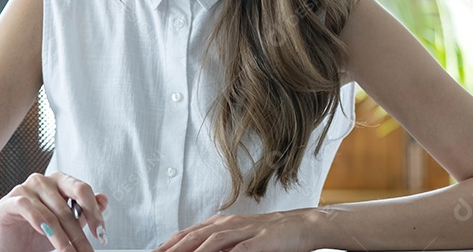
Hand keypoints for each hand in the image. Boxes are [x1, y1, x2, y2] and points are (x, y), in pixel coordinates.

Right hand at [0, 171, 108, 251]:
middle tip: (86, 251)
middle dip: (79, 233)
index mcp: (59, 182)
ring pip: (50, 213)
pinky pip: (27, 208)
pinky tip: (45, 234)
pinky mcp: (9, 201)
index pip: (82, 190)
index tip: (101, 234)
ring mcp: (25, 189)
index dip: (94, 212)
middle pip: (67, 205)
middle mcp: (43, 181)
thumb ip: (84, 212)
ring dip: (62, 238)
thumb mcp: (66, 224)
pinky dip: (39, 221)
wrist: (8, 242)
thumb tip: (103, 200)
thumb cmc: (36, 231)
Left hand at [154, 208, 324, 251]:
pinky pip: (240, 250)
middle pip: (195, 235)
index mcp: (222, 222)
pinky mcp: (261, 241)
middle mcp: (229, 224)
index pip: (189, 232)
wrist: (302, 225)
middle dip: (174, 248)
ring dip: (193, 251)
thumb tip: (199, 251)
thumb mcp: (240, 236)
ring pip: (213, 241)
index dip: (170, 242)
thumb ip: (220, 244)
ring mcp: (245, 231)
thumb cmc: (270, 234)